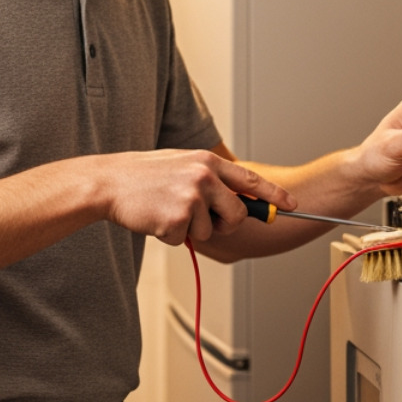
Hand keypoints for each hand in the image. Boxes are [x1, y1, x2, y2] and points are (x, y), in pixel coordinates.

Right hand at [101, 149, 295, 245]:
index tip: (292, 205)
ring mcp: (192, 197)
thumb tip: (237, 199)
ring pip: (210, 231)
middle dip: (225, 224)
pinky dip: (171, 236)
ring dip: (190, 229)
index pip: (250, 180)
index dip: (273, 195)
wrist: (109, 183)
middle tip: (202, 220)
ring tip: (166, 210)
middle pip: (237, 214)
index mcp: (207, 162)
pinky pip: (187, 239)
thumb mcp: (182, 166)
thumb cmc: (143, 176)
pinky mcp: (178, 218)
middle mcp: (205, 177)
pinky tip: (156, 218)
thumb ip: (210, 179)